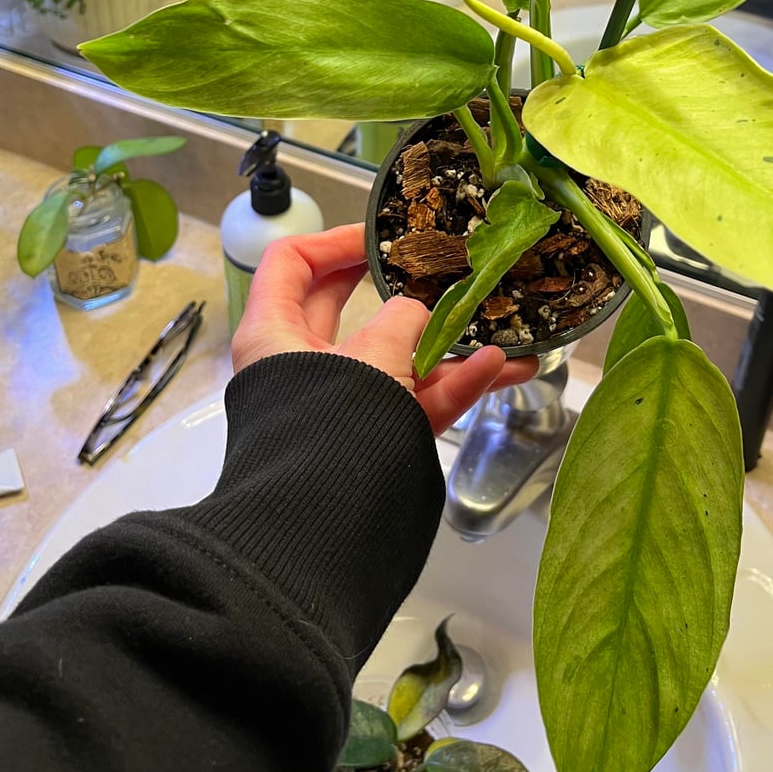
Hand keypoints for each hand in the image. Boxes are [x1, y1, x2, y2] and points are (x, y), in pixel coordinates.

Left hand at [231, 224, 538, 435]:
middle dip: (393, 288)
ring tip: (497, 331)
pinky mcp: (370, 442)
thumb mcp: (373, 356)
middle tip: (425, 266)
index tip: (382, 237)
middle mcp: (299, 366)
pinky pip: (413, 403)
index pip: (291, 264)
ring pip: (392, 361)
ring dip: (445, 346)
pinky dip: (451, 386)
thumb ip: (405, 320)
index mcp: (273, 334)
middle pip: (344, 310)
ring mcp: (337, 406)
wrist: (325, 533)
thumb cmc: (330, 429)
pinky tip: (499, 369)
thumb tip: (420, 313)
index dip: (334, 241)